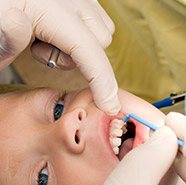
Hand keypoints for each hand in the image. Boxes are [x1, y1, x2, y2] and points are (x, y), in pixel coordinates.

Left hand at [0, 0, 119, 113]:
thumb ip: (2, 40)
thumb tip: (19, 23)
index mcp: (41, 3)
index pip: (86, 47)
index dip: (102, 82)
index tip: (109, 106)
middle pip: (102, 38)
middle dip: (80, 59)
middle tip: (39, 53)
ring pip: (102, 28)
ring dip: (81, 46)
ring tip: (43, 40)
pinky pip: (96, 18)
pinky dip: (82, 33)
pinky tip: (53, 31)